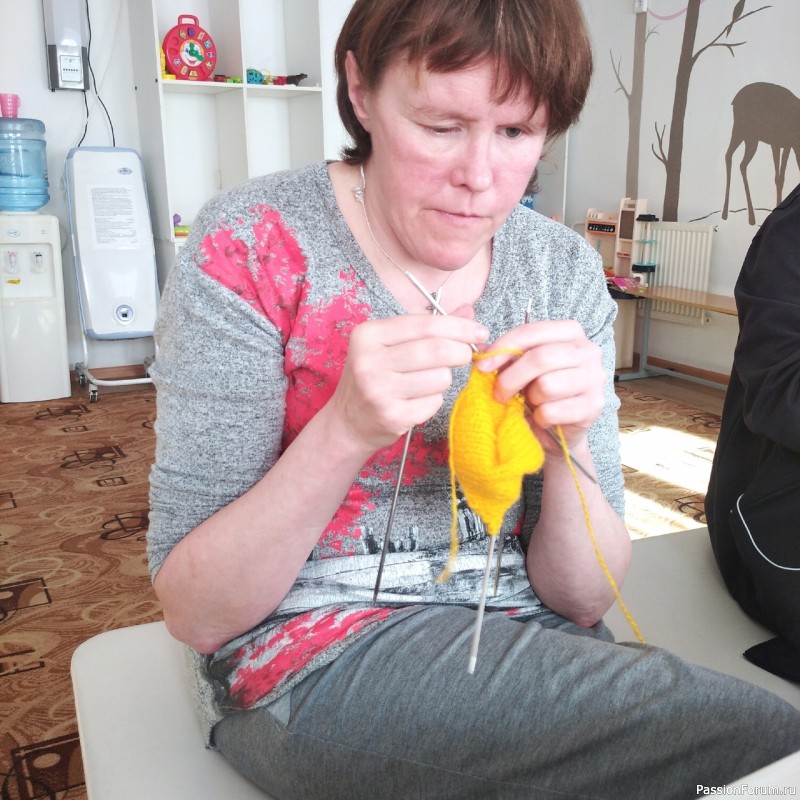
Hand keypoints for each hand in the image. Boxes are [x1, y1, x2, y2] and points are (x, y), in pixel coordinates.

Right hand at [330, 309, 487, 451]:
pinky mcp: (391, 416)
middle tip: (465, 356)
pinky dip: (433, 401)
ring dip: (444, 379)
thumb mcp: (390, 345)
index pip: (425, 325)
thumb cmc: (374, 376)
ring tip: (428, 382)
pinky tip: (417, 401)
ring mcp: (378, 390)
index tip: (479, 331)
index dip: (459, 327)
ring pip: (440, 378)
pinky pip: (434, 403)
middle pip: (437, 350)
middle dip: (461, 352)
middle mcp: (369, 361)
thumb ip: (427, 327)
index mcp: (368, 335)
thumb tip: (468, 309)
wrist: (347, 421)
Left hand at [474, 320, 604, 452]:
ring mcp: (595, 378)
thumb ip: (502, 356)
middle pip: (540, 358)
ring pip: (547, 385)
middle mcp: (588, 350)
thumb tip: (480, 351)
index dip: (502, 348)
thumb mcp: (519, 369)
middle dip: (511, 378)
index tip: (482, 366)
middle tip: (499, 393)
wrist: (557, 430)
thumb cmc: (538, 392)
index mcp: (570, 332)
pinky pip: (552, 411)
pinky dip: (540, 418)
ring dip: (531, 399)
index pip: (531, 331)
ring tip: (533, 403)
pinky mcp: (593, 406)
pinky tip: (544, 417)